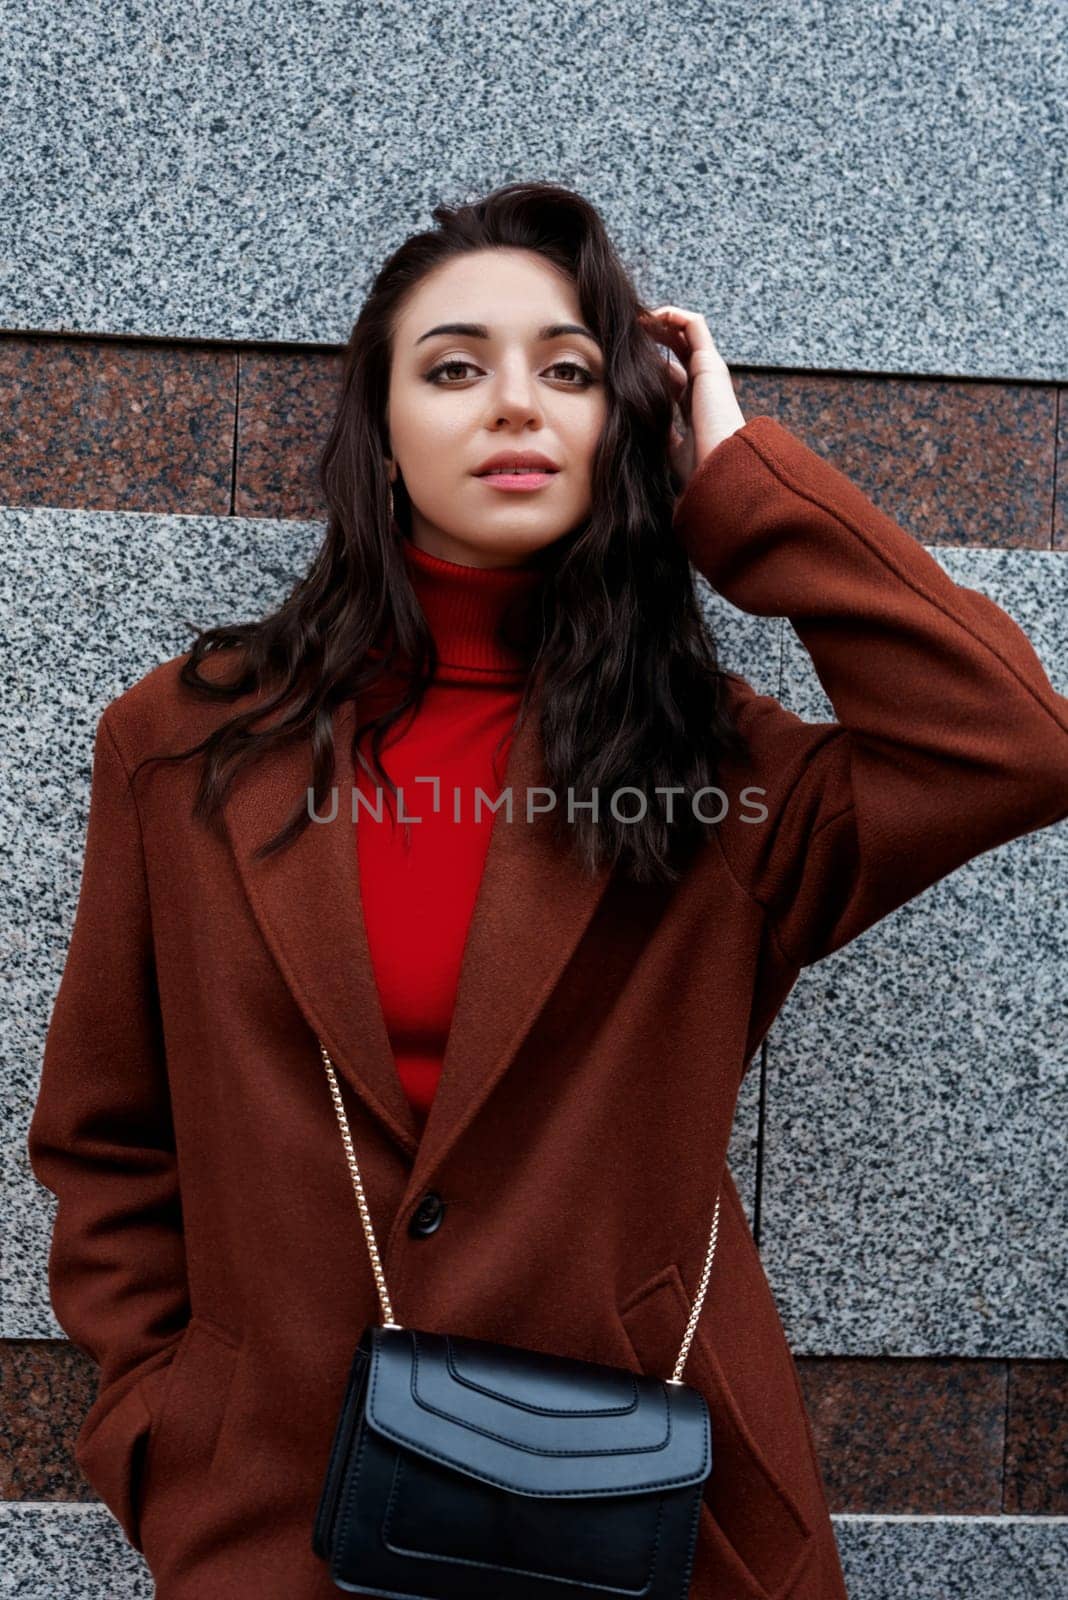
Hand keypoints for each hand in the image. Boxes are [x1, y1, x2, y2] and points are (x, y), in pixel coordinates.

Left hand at [637, 307, 746, 496]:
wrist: (720, 467)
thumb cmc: (698, 467)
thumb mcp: (668, 450)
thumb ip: (658, 436)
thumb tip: (638, 431)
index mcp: (693, 406)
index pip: (670, 375)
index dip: (648, 364)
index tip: (621, 360)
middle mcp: (702, 384)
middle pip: (677, 350)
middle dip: (651, 337)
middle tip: (624, 333)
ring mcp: (708, 371)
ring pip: (684, 332)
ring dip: (659, 321)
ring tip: (632, 320)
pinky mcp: (710, 362)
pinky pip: (693, 324)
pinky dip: (672, 315)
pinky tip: (647, 318)